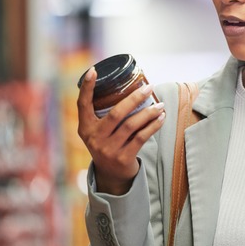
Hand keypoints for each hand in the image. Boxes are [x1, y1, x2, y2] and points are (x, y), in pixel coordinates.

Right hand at [77, 67, 165, 194]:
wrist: (111, 175)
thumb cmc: (108, 144)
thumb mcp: (99, 131)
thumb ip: (105, 114)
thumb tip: (129, 87)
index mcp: (85, 128)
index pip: (83, 104)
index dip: (87, 88)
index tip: (93, 70)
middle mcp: (94, 138)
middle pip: (116, 113)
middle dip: (134, 98)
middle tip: (149, 87)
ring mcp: (108, 149)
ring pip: (131, 125)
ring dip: (149, 113)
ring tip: (160, 105)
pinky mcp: (122, 158)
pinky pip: (141, 138)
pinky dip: (153, 126)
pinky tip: (161, 118)